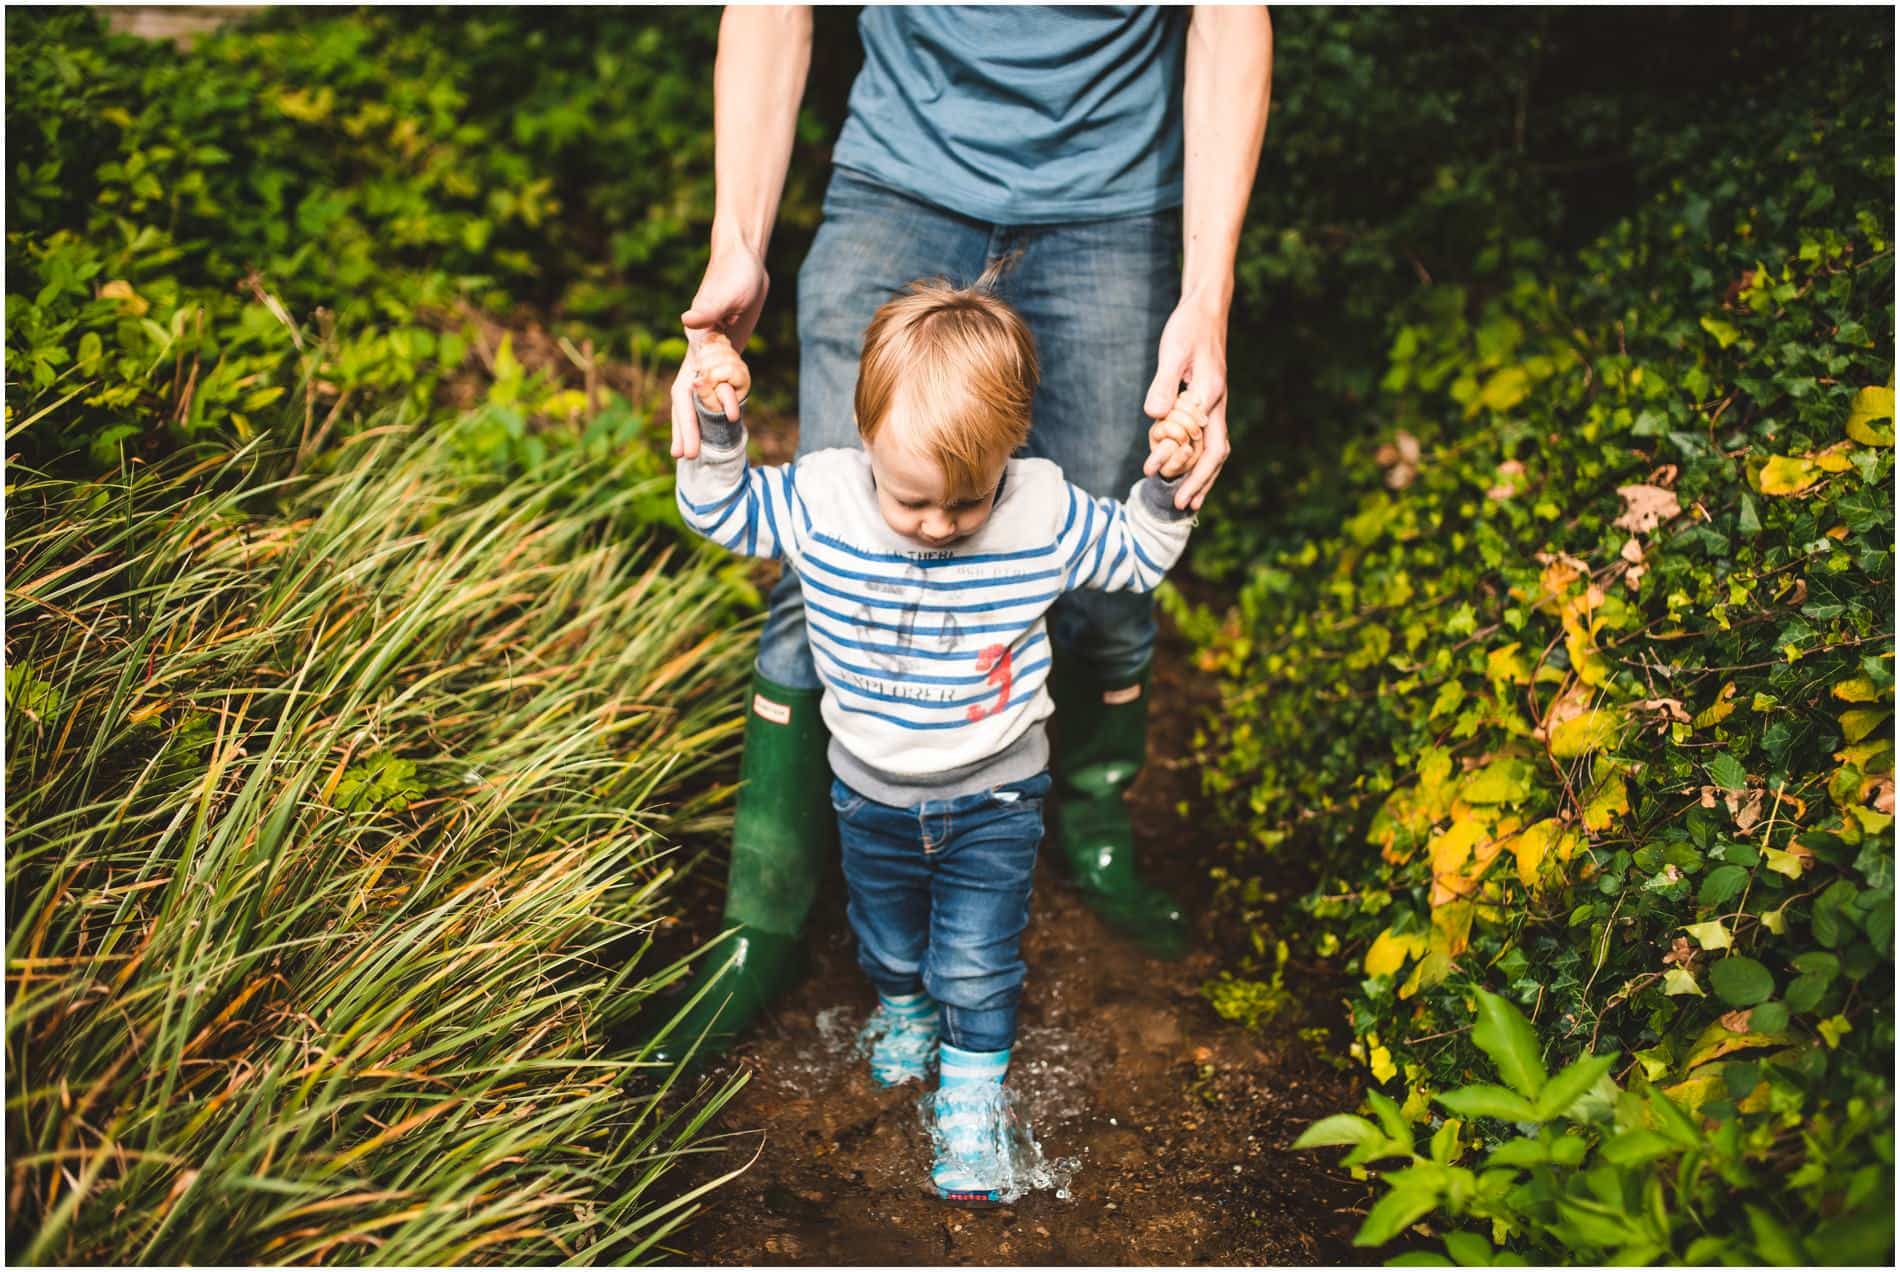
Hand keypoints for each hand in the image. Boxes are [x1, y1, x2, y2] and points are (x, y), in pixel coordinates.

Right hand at [671, 241, 768, 459]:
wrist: (745, 260)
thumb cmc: (736, 272)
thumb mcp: (726, 291)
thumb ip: (709, 307)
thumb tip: (688, 318)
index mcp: (696, 343)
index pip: (685, 389)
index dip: (687, 418)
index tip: (688, 445)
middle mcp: (699, 352)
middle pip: (686, 398)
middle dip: (685, 428)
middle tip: (685, 459)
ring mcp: (711, 354)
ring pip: (698, 395)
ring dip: (696, 421)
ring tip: (693, 450)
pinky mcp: (726, 352)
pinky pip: (718, 385)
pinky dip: (716, 405)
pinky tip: (720, 422)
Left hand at [1142, 297, 1231, 509]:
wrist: (1205, 309)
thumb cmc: (1187, 328)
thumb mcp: (1172, 353)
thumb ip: (1164, 384)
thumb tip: (1155, 416)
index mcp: (1210, 398)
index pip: (1204, 446)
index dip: (1188, 470)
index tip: (1167, 485)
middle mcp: (1217, 406)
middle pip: (1216, 454)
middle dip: (1201, 482)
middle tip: (1182, 505)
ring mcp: (1214, 405)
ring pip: (1213, 449)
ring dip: (1202, 475)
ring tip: (1189, 499)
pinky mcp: (1206, 401)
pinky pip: (1205, 437)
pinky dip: (1198, 457)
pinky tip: (1185, 468)